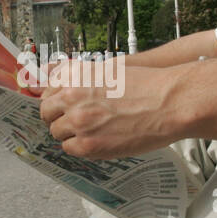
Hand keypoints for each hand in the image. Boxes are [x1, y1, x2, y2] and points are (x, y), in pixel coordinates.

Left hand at [39, 59, 181, 157]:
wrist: (169, 102)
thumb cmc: (148, 86)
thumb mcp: (110, 69)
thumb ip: (85, 79)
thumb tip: (68, 90)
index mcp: (76, 74)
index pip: (47, 90)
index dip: (54, 100)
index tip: (59, 106)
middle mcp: (72, 96)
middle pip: (47, 112)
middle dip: (57, 117)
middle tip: (70, 121)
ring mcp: (78, 121)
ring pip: (57, 132)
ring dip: (69, 133)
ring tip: (88, 132)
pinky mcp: (88, 144)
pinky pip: (70, 148)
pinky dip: (79, 146)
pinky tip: (95, 141)